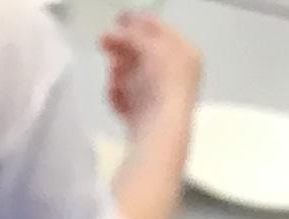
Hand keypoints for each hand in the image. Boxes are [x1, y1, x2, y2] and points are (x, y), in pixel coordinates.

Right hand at [103, 13, 200, 131]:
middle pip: (144, 55)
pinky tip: (116, 97)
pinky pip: (129, 100)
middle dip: (122, 50)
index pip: (160, 31)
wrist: (160, 129)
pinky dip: (119, 96)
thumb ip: (133, 35)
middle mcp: (177, 74)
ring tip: (114, 78)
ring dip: (119, 74)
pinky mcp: (148, 118)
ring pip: (133, 78)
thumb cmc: (162, 82)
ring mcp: (162, 97)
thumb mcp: (149, 47)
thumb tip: (118, 31)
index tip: (118, 19)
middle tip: (102, 42)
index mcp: (185, 53)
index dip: (138, 22)